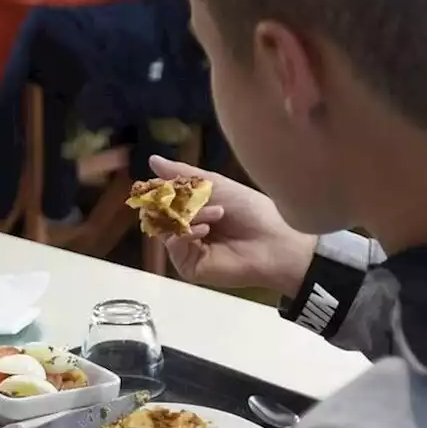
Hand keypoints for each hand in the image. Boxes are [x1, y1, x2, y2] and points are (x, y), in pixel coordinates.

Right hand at [150, 157, 317, 296]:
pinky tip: (206, 230)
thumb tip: (152, 159)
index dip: (162, 189)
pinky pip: (174, 246)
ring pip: (166, 228)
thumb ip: (184, 174)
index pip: (164, 198)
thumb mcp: (216, 184)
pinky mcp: (190, 267)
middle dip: (176, 202)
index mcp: (193, 210)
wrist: (274, 241)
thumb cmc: (251, 210)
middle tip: (194, 197)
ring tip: (217, 213)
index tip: (164, 182)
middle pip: (160, 214)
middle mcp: (187, 230)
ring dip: (189, 215)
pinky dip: (187, 233)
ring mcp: (187, 250)